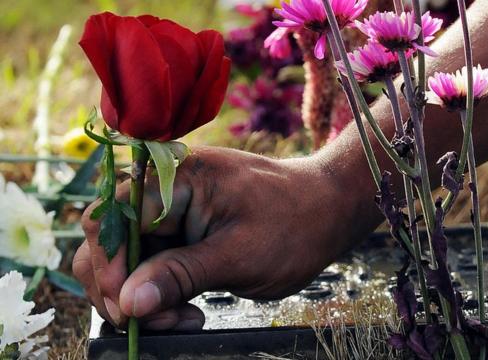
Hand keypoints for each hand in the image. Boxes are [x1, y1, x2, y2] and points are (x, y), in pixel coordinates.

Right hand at [73, 146, 376, 330]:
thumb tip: (128, 301)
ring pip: (131, 260)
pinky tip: (187, 312)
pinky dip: (162, 294)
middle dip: (122, 287)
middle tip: (153, 321)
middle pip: (112, 241)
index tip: (126, 308)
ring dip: (143, 297)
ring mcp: (176, 213)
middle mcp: (168, 191)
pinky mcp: (186, 234)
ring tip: (181, 319)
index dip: (110, 266)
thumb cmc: (296, 224)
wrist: (330, 211)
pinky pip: (155, 266)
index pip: (114, 219)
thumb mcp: (240, 255)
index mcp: (178, 179)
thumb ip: (180, 275)